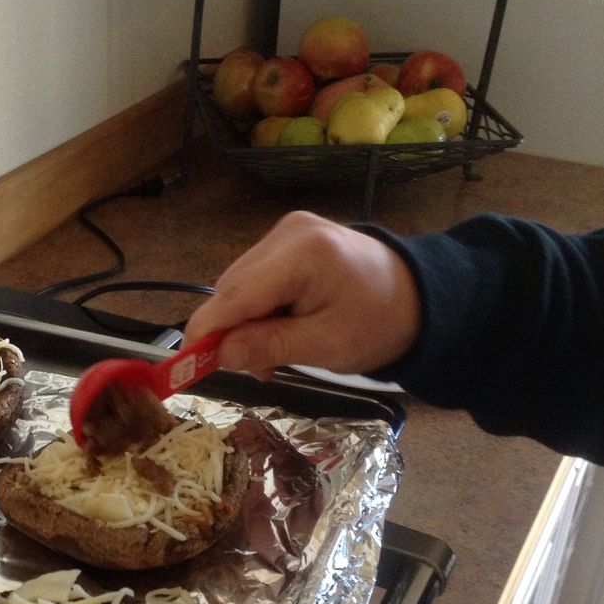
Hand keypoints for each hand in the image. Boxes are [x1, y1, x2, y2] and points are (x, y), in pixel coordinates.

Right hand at [182, 211, 421, 378]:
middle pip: (232, 290)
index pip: (236, 294)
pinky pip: (253, 280)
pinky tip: (278, 329)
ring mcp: (286, 232)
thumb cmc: (380, 323)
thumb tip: (220, 354)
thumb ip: (271, 346)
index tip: (184, 366)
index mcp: (303, 253)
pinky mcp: (287, 241)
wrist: (419, 296)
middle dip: (231, 332)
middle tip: (255, 370)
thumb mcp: (328, 345)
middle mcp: (287, 232)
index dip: (206, 331)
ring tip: (274, 354)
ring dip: (244, 324)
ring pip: (237, 286)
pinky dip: (256, 310)